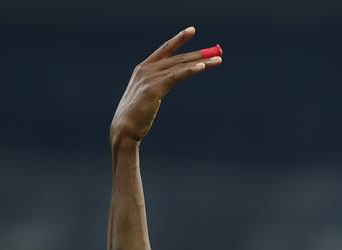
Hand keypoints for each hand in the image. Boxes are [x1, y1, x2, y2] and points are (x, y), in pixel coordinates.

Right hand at [110, 27, 221, 145]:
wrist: (125, 127)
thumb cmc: (137, 114)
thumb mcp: (147, 93)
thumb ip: (157, 83)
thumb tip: (168, 81)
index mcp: (143, 68)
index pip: (165, 49)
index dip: (179, 39)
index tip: (192, 30)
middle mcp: (146, 69)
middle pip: (177, 57)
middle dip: (198, 53)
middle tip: (216, 50)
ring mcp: (150, 77)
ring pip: (180, 66)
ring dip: (201, 62)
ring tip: (217, 60)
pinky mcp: (154, 88)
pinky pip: (176, 76)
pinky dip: (190, 71)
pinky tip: (201, 67)